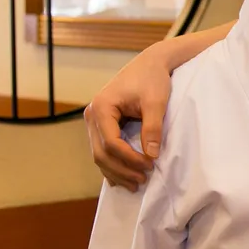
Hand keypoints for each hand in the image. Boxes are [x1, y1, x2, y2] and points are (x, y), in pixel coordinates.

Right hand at [85, 47, 173, 190]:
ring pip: (99, 155)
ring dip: (116, 172)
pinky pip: (102, 150)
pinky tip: (124, 179)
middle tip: (142, 180)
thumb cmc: (153, 79)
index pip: (110, 142)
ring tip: (136, 184)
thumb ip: (152, 128)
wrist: (150, 65)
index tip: (149, 165)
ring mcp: (94, 121)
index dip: (129, 158)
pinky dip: (112, 165)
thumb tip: (150, 156)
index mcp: (102, 107)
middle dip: (121, 170)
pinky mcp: (101, 126)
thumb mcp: (156, 102)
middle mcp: (92, 115)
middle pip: (100, 152)